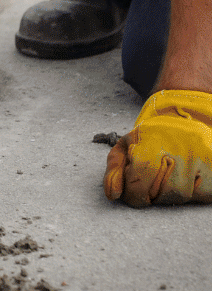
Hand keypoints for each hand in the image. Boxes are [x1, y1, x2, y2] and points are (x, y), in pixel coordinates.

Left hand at [104, 89, 211, 205]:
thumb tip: (113, 195)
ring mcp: (203, 157)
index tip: (130, 195)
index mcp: (154, 138)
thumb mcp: (125, 146)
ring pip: (182, 195)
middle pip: (164, 189)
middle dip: (150, 196)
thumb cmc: (150, 137)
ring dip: (168, 197)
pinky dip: (188, 195)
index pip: (142, 173)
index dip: (133, 192)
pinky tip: (181, 181)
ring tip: (162, 183)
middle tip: (146, 190)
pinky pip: (201, 195)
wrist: (184, 118)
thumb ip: (114, 170)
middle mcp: (182, 146)